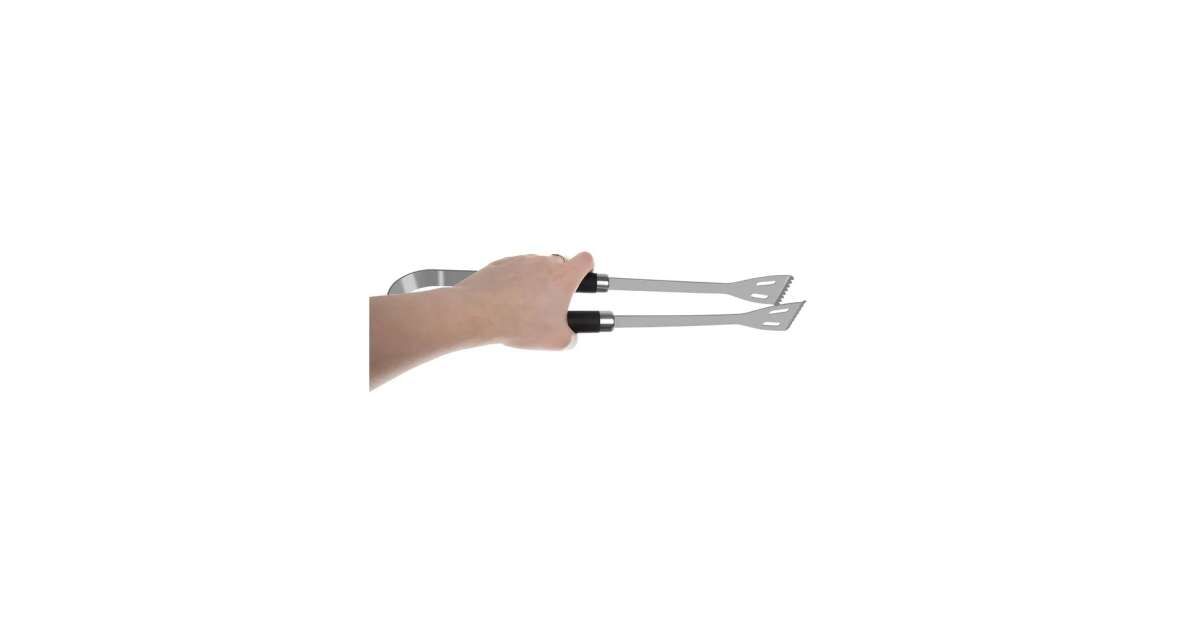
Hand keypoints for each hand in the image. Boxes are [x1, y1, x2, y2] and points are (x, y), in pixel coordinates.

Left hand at [455, 252, 593, 349]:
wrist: (478, 313)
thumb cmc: (517, 323)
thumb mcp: (555, 340)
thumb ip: (571, 337)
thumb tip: (570, 338)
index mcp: (562, 276)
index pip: (586, 260)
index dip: (588, 269)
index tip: (584, 280)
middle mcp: (543, 263)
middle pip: (560, 264)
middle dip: (559, 281)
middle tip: (552, 303)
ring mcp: (521, 261)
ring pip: (535, 268)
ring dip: (535, 282)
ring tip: (525, 307)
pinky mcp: (500, 264)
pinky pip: (514, 270)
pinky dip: (514, 283)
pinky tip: (508, 303)